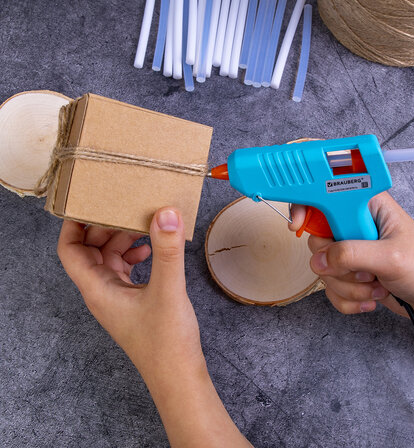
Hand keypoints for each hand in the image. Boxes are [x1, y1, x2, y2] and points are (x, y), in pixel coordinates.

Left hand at [58, 208, 252, 446]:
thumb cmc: (166, 341)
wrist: (178, 375)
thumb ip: (167, 250)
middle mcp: (102, 291)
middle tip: (126, 207)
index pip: (70, 250)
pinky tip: (152, 250)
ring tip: (143, 225)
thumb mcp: (168, 289)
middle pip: (91, 250)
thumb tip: (166, 213)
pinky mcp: (132, 301)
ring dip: (122, 239)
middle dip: (105, 227)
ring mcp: (116, 297)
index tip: (90, 203)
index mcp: (97, 288)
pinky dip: (135, 254)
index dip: (74, 226)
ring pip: (110, 258)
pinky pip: (125, 269)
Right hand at [289, 193, 413, 327]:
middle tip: (363, 268)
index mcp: (365, 206)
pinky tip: (371, 297)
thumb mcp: (390, 257)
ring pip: (322, 268)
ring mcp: (351, 251)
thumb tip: (319, 260)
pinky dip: (348, 298)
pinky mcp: (349, 273)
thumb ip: (351, 254)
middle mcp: (354, 226)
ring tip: (375, 285)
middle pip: (317, 240)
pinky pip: (330, 288)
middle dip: (337, 264)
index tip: (297, 225)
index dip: (305, 207)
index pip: (324, 196)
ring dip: (348, 285)